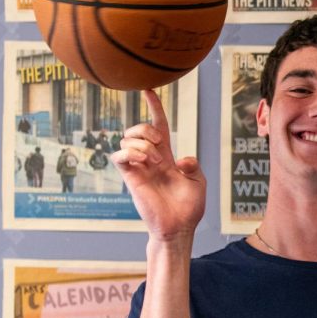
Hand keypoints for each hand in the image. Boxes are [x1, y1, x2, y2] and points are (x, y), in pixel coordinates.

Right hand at [111, 90, 204, 242]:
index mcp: (166, 156)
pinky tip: (145, 162)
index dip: (154, 107)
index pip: (158, 125)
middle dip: (146, 128)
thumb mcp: (198, 182)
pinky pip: (119, 156)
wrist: (179, 227)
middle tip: (159, 144)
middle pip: (137, 129)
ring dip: (142, 144)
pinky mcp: (130, 178)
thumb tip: (181, 159)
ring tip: (157, 161)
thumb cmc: (188, 207)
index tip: (148, 90)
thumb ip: (193, 166)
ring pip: (126, 139)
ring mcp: (138, 168)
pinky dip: (131, 152)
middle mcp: (150, 159)